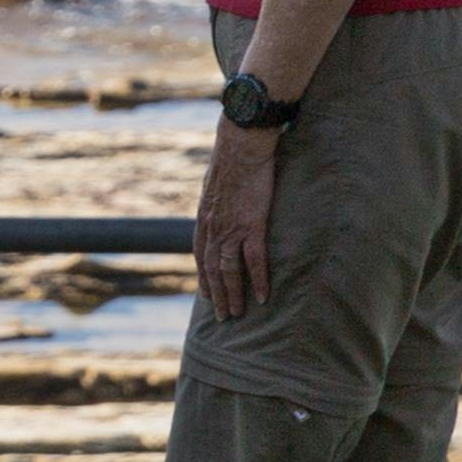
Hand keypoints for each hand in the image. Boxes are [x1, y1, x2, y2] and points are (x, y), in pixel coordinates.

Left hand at [192, 121, 280, 322]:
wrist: (241, 144)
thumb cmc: (232, 158)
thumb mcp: (215, 183)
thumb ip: (216, 201)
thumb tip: (221, 205)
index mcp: (203, 217)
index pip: (198, 254)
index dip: (202, 276)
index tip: (206, 294)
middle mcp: (213, 227)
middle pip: (211, 269)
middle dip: (216, 294)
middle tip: (222, 316)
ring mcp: (232, 228)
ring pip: (229, 270)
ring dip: (233, 294)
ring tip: (238, 313)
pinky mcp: (252, 224)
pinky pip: (254, 260)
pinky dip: (258, 280)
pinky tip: (262, 296)